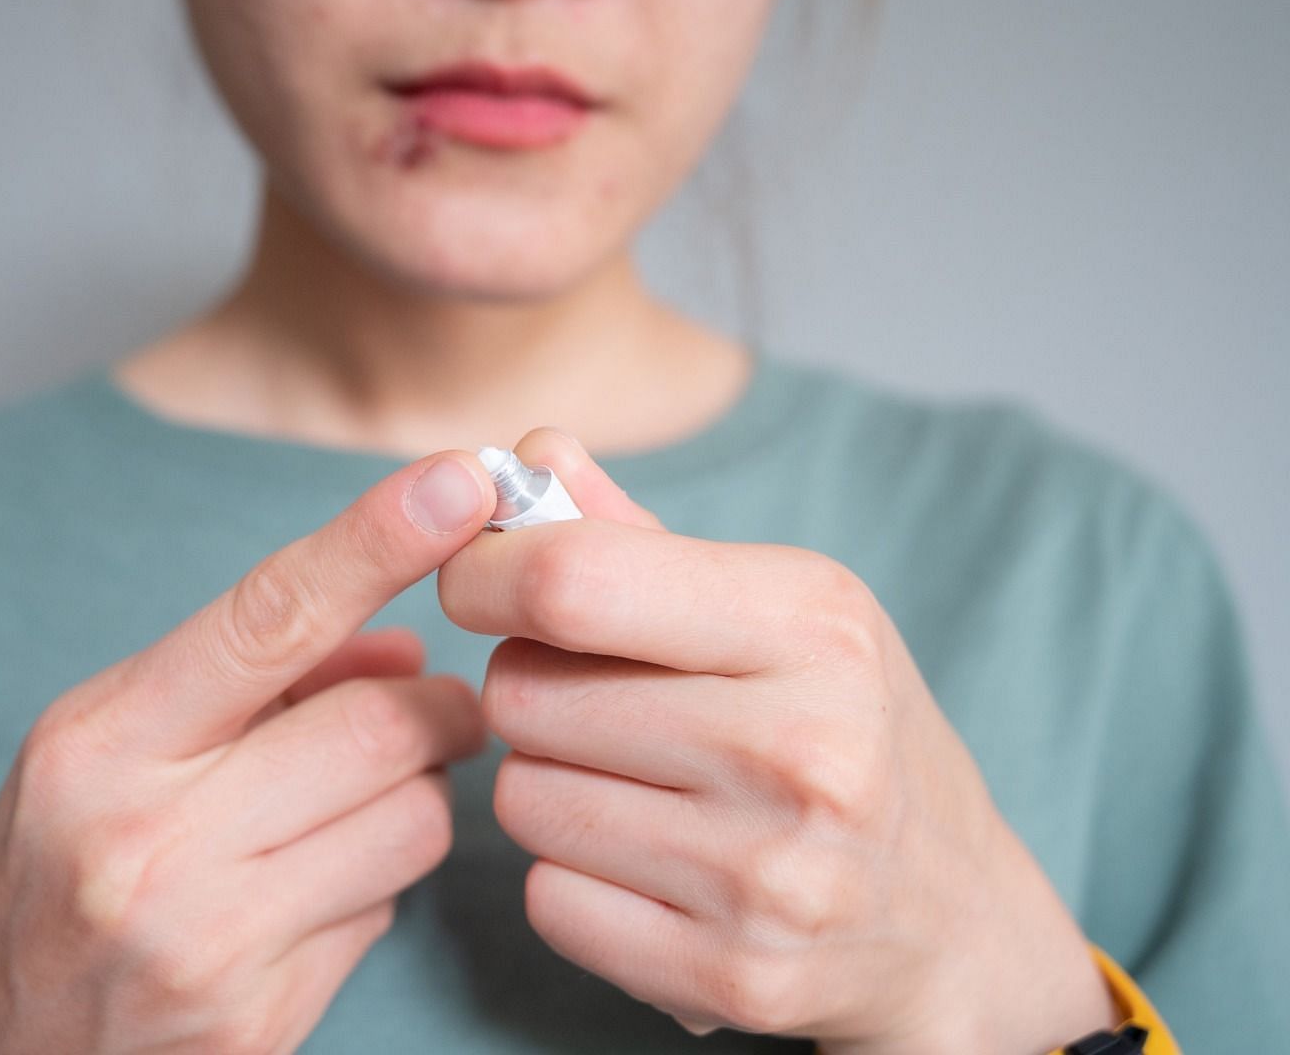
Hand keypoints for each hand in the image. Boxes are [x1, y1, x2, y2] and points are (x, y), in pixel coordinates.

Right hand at [0, 451, 496, 1054]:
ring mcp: (202, 943)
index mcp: (99, 743)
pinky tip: (310, 896)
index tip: (461, 478)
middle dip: (441, 710)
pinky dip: (375, 887)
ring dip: (415, 800)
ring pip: (412, 822)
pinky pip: (384, 916)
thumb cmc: (49, 873)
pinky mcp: (252, 1026)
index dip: (376, 538)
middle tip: (442, 711)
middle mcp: (145, 840)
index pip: (268, 616)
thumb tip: (405, 649)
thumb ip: (257, 681)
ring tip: (352, 809)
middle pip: (380, 727)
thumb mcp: (112, 749)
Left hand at [437, 430, 1119, 1053]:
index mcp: (813, 624)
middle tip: (593, 700)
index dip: (485, 573)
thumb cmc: (844, 730)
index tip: (480, 581)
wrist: (951, 916)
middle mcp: (803, 749)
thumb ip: (638, 535)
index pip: (572, 580)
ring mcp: (771, 876)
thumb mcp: (782, 609)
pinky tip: (645, 863)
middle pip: (522, 695)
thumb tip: (526, 453)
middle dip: (529, 688)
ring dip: (546, 784)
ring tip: (630, 782)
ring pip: (523, 800)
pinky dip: (570, 879)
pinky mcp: (734, 977)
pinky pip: (549, 902)